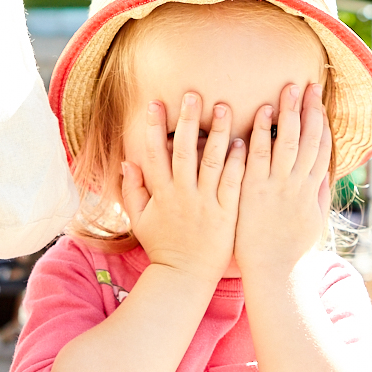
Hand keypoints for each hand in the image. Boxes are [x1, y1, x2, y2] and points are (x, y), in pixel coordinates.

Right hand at [121, 93, 244, 282]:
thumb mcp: (140, 220)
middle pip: (183, 151)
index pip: (154, 153)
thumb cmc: (163, 247)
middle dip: (188, 121)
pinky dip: (237, 161)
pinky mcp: (226, 213)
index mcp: (160, 193)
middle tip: (193, 94)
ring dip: (218, 132)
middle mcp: (182, 195)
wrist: (185, 277)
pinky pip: (233, 182)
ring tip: (224, 107)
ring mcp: (205, 203)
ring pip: (211, 161)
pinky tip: (245, 141)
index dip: (154, 128)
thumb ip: (132, 191)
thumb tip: (126, 162)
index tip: (156, 103)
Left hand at [235, 82, 332, 278]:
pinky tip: (261, 113)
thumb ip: (318, 193)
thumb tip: (325, 173)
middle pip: (308, 139)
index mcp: (311, 189)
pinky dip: (262, 134)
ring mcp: (276, 186)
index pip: (322, 148)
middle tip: (309, 84)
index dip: (322, 123)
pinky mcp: (254, 191)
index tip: (320, 102)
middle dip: (309, 110)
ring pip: (286, 143)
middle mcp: (297, 184)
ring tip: (288, 88)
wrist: (274, 272)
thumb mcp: (313, 220)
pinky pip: (258, 157)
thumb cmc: (291, 249)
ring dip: (288, 114)